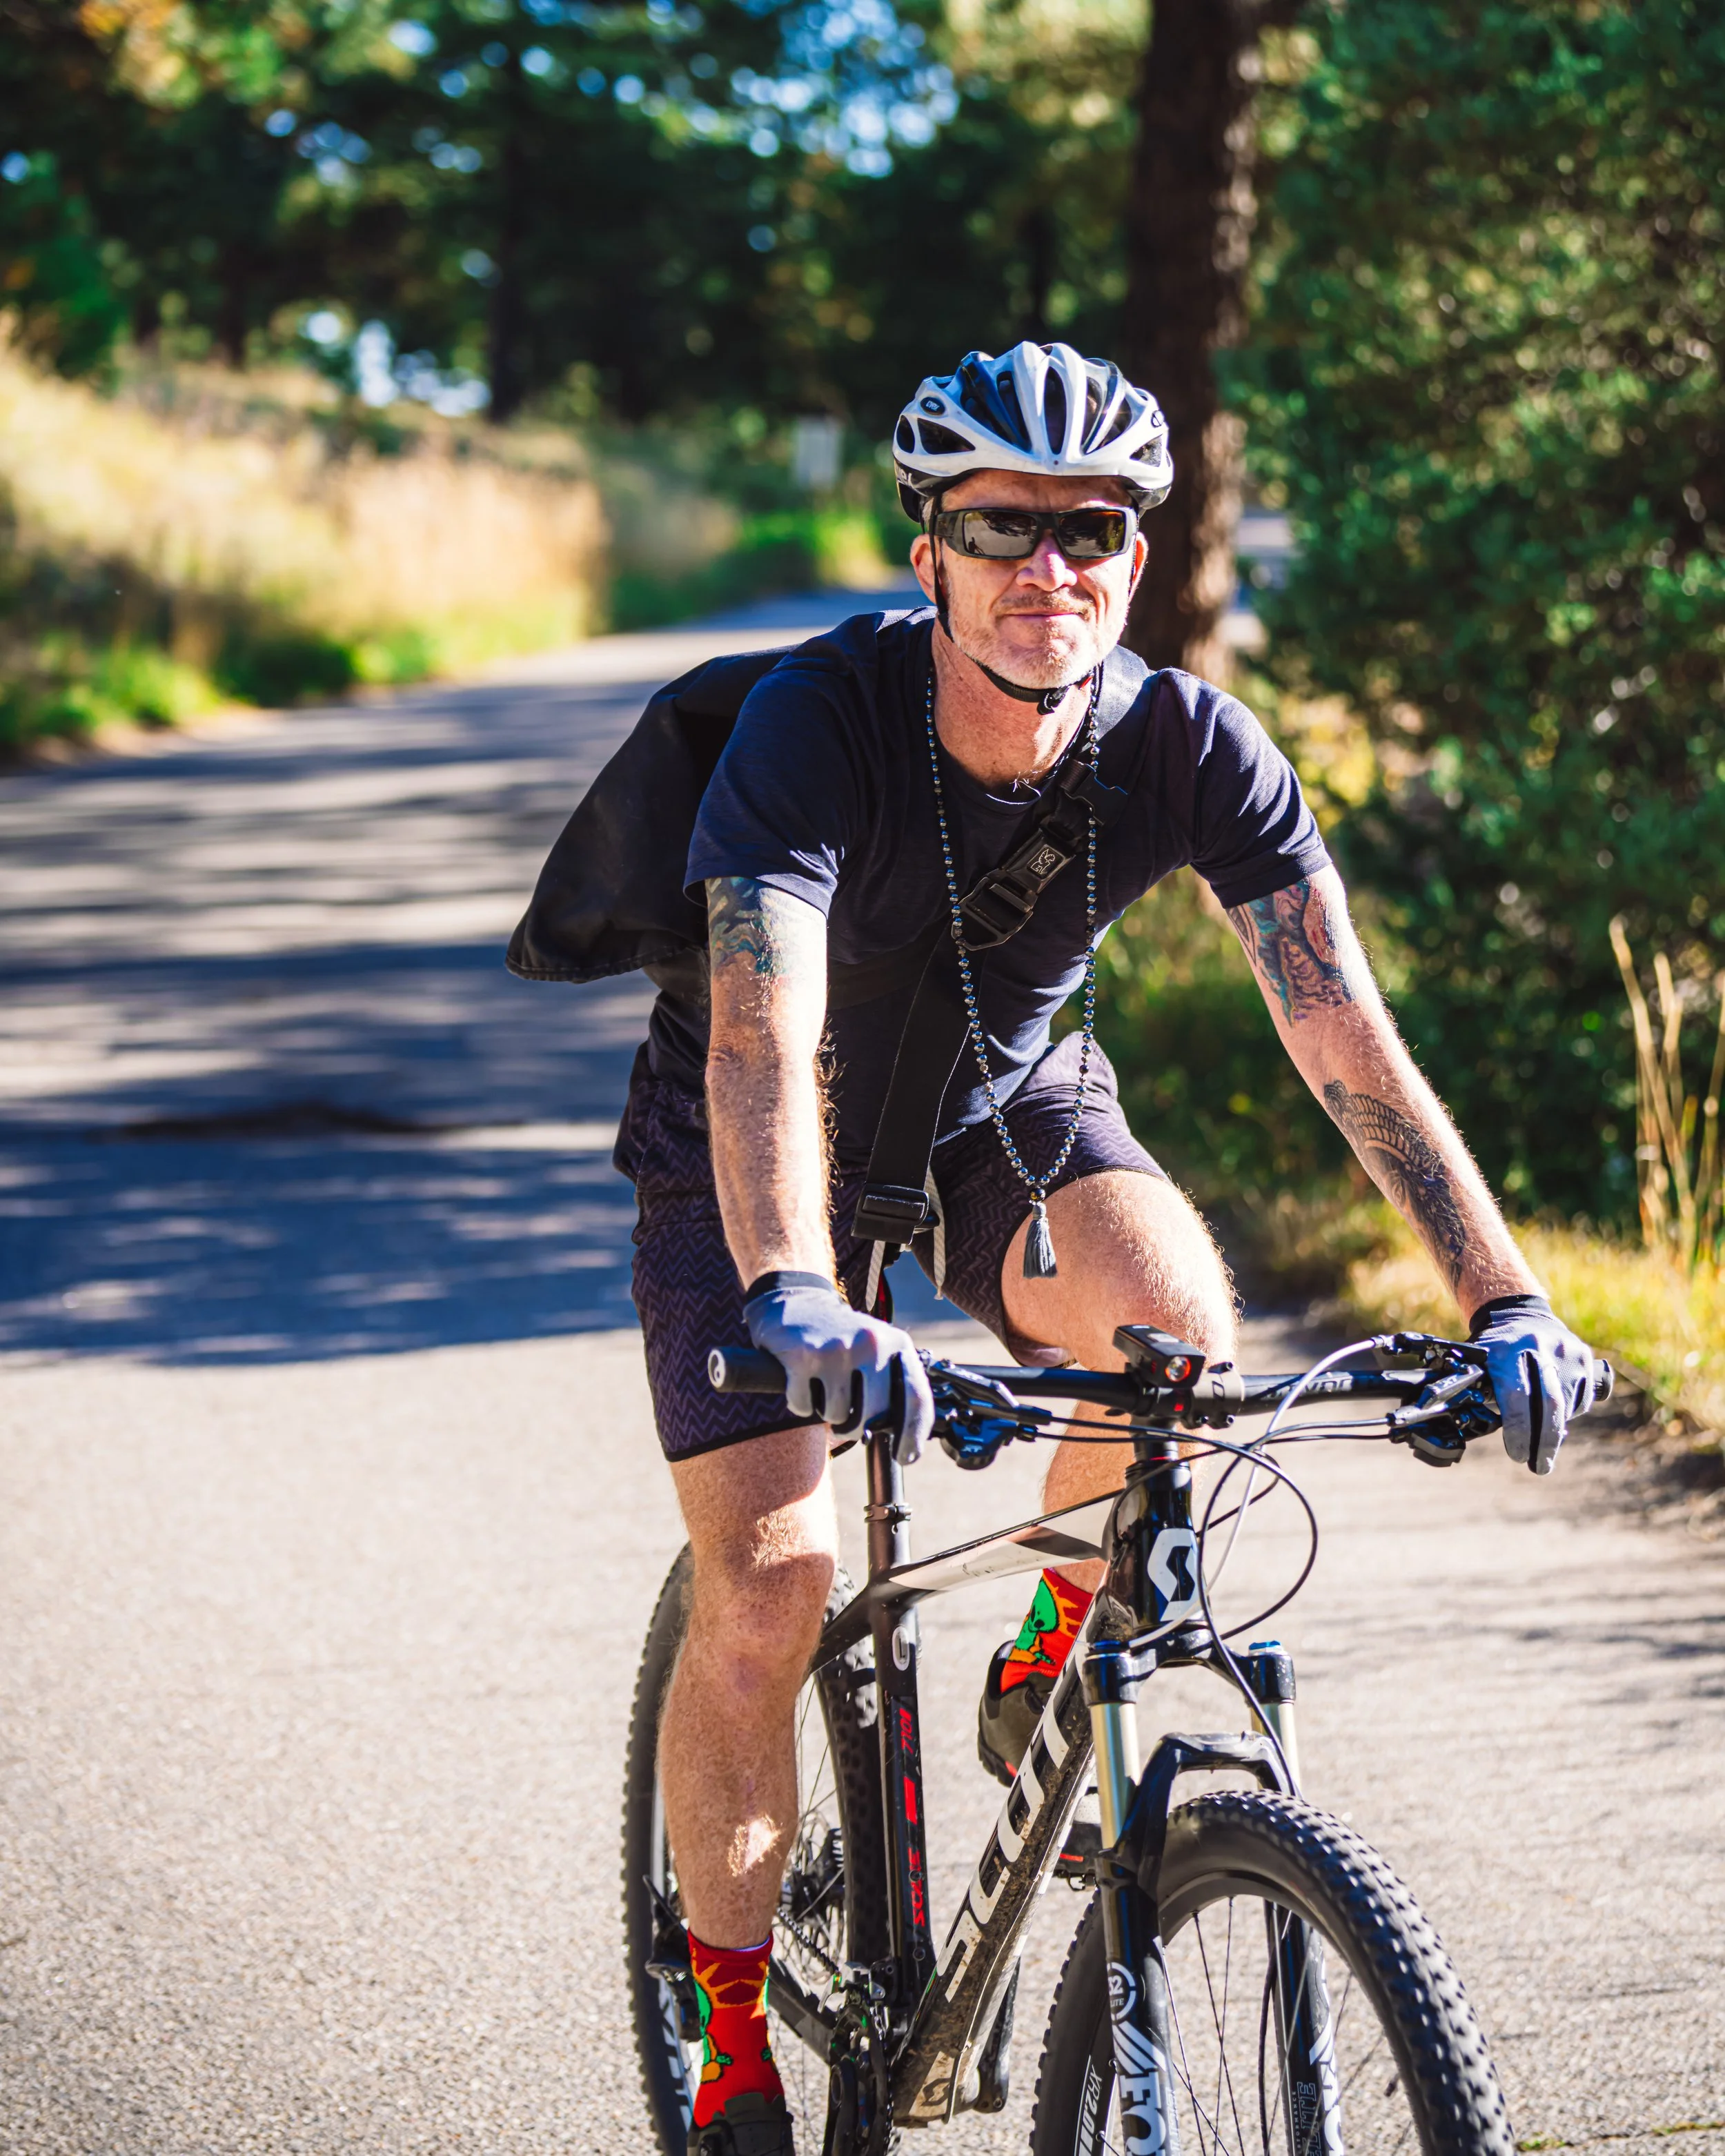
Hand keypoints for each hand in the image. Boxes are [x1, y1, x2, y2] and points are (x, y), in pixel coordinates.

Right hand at [744, 1272, 934, 1465]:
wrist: (794, 1302)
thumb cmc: (840, 1339)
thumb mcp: (876, 1351)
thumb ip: (892, 1387)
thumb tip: (905, 1445)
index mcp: (897, 1344)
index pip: (916, 1398)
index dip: (913, 1435)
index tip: (905, 1456)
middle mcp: (872, 1343)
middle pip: (875, 1416)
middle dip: (857, 1426)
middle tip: (844, 1416)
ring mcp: (838, 1349)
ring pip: (837, 1416)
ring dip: (826, 1412)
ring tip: (822, 1386)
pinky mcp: (803, 1356)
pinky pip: (804, 1407)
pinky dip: (800, 1403)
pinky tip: (800, 1380)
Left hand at [1469, 1295, 1596, 1474]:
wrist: (1519, 1315)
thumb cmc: (1493, 1351)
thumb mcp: (1479, 1365)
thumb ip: (1483, 1395)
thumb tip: (1481, 1434)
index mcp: (1505, 1351)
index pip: (1517, 1396)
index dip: (1519, 1431)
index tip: (1517, 1454)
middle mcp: (1538, 1347)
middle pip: (1550, 1404)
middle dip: (1545, 1442)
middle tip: (1539, 1466)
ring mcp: (1565, 1351)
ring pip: (1568, 1404)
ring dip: (1556, 1429)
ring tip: (1542, 1439)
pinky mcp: (1584, 1356)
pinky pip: (1582, 1398)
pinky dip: (1570, 1413)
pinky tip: (1556, 1414)